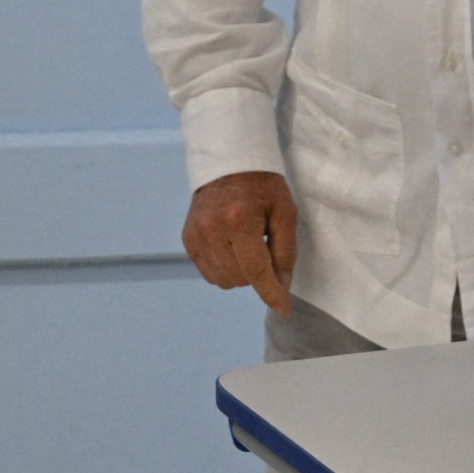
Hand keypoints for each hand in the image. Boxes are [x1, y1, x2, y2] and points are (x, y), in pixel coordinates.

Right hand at [182, 170, 297, 314]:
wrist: (228, 163)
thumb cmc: (263, 186)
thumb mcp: (285, 211)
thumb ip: (285, 251)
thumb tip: (282, 287)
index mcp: (239, 220)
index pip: (256, 270)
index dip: (271, 293)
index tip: (284, 309)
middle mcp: (212, 230)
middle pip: (241, 279)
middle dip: (259, 274)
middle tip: (265, 248)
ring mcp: (196, 235)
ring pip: (224, 281)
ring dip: (242, 273)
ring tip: (248, 245)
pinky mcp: (187, 239)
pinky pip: (210, 273)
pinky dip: (226, 268)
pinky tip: (233, 247)